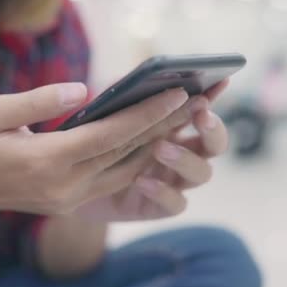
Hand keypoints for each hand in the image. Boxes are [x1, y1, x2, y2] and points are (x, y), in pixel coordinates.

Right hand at [0, 82, 195, 216]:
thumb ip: (38, 101)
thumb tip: (83, 89)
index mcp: (46, 162)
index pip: (110, 135)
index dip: (146, 113)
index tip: (176, 93)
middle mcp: (64, 186)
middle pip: (126, 152)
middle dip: (162, 126)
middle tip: (195, 100)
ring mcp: (69, 199)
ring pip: (125, 170)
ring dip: (156, 144)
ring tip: (182, 118)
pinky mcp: (71, 202)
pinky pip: (113, 179)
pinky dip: (137, 159)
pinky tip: (153, 139)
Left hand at [74, 81, 229, 220]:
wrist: (68, 187)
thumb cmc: (93, 145)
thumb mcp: (106, 118)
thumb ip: (126, 98)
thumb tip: (141, 78)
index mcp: (173, 127)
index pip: (202, 110)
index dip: (214, 96)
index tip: (218, 82)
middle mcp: (181, 154)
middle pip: (215, 144)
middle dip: (213, 129)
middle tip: (200, 114)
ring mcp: (172, 182)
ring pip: (202, 173)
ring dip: (185, 158)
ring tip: (159, 147)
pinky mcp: (157, 207)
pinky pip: (176, 204)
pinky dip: (163, 192)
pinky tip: (140, 180)